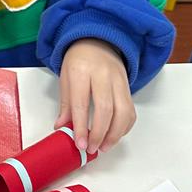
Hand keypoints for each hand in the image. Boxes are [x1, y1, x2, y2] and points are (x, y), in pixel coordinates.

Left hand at [54, 38, 135, 154]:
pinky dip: (124, 127)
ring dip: (115, 134)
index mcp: (81, 71)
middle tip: (92, 148)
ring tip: (104, 147)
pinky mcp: (128, 86)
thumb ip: (66, 104)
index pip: (82, 104)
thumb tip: (61, 128)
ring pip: (122, 111)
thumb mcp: (65, 79)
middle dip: (99, 133)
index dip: (81, 127)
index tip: (80, 144)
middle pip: (105, 109)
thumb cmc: (77, 61)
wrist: (96, 42)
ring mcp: (118, 80)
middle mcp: (102, 75)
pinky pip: (130, 110)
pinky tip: (115, 135)